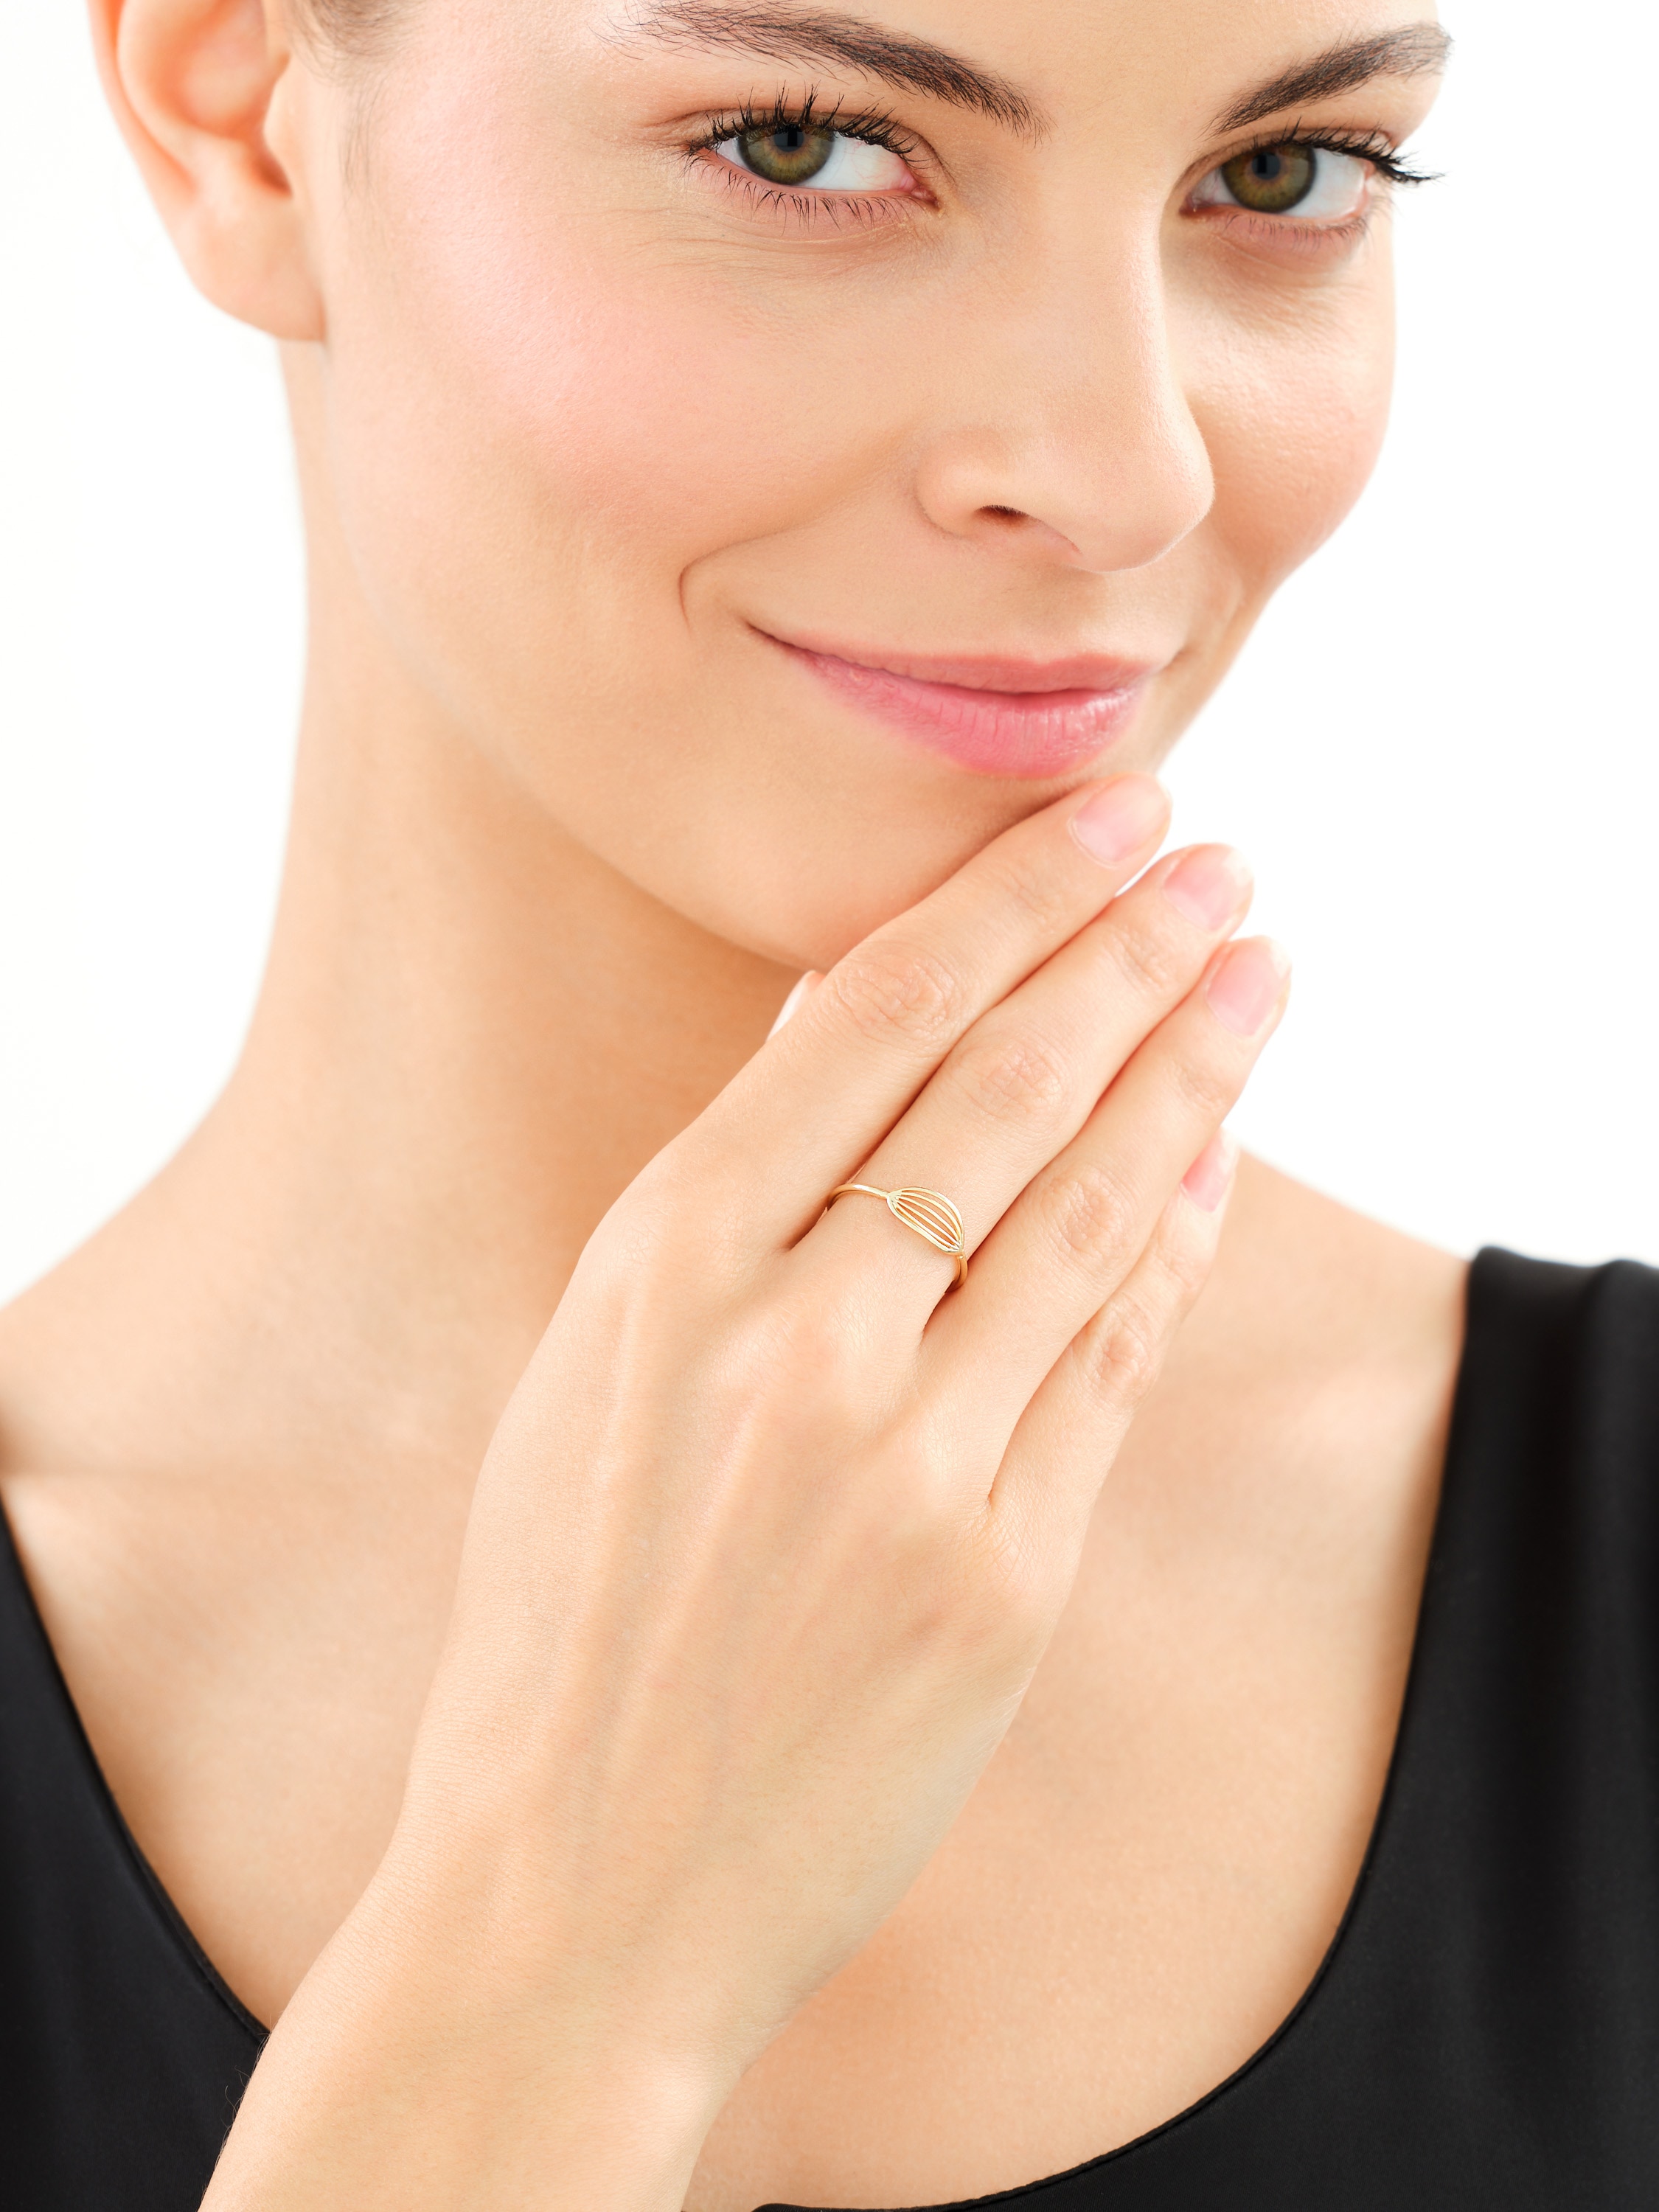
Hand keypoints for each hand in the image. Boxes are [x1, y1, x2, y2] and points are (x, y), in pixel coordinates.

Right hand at [205, 774, 1285, 2208]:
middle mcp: (789, 1343)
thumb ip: (717, 1201)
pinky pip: (1111, 1368)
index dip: (1013, 902)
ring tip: (1257, 976)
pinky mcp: (1001, 1578)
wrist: (573, 1891)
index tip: (1111, 821)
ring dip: (1188, 1075)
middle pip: (1006, 1089)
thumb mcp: (588, 1372)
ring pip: (1087, 1211)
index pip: (873, 1019)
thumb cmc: (560, 1619)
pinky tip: (1210, 1164)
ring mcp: (908, 1465)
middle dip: (1131, 953)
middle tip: (1219, 864)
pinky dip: (1167, 1251)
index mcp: (658, 1266)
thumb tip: (837, 1024)